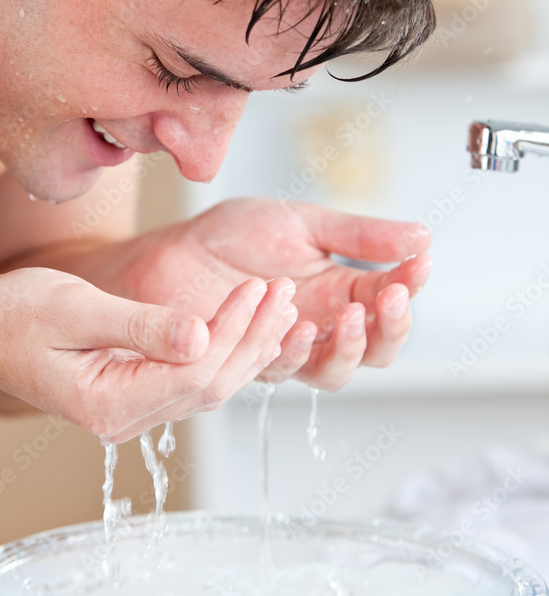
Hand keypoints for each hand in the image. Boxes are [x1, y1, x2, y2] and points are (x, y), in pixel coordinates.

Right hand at [0, 268, 302, 440]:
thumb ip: (140, 325)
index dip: (237, 330)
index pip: (196, 371)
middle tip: (287, 293)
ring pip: (205, 384)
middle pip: (211, 385)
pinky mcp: (129, 394)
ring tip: (279, 305)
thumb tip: (201, 336)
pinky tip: (243, 325)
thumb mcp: (75, 308)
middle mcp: (123, 418)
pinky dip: (221, 351)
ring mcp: (127, 410)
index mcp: (109, 404)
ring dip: (245, 345)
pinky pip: (188, 379)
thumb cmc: (12, 314)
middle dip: (255, 339)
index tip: (262, 288)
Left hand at [104, 199, 431, 391]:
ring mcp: (288, 347)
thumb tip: (423, 237)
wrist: (172, 250)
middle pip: (376, 350)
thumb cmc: (234, 235)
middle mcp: (322, 325)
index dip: (411, 285)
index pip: (391, 299)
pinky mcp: (252, 361)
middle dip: (392, 327)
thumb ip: (360, 235)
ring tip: (348, 314)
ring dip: (348, 347)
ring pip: (336, 372)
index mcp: (341, 288)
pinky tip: (298, 326)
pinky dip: (295, 351)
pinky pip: (282, 371)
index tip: (420, 264)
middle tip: (391, 297)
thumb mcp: (303, 222)